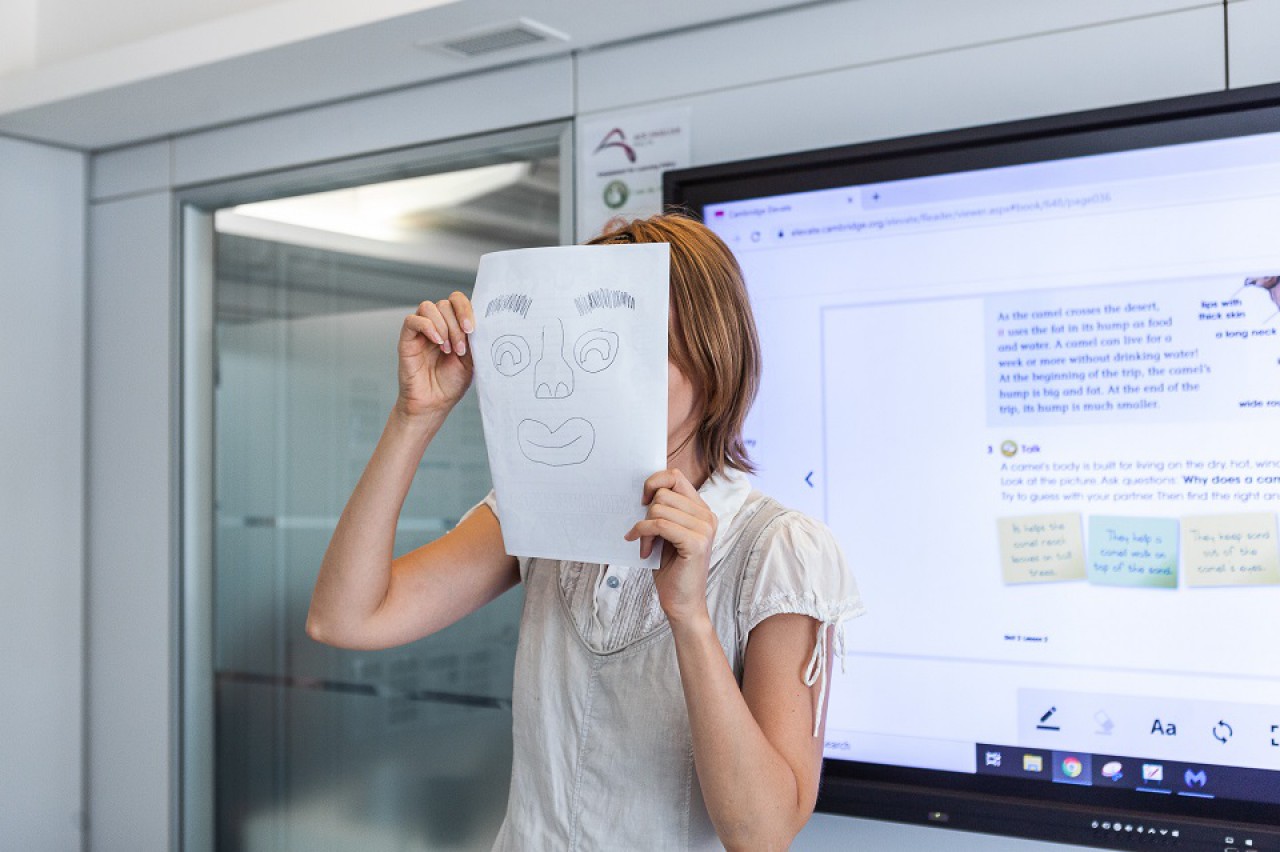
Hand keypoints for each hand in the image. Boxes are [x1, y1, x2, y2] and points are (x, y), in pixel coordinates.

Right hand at [396, 292, 475, 418]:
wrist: (434, 403)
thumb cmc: (451, 383)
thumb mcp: (471, 359)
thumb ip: (474, 338)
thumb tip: (481, 320)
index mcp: (453, 326)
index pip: (457, 301)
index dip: (466, 309)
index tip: (472, 329)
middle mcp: (437, 324)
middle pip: (445, 304)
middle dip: (456, 325)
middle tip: (460, 349)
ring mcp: (421, 331)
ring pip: (428, 307)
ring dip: (443, 326)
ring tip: (448, 349)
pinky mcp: (407, 339)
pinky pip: (412, 320)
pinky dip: (427, 327)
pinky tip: (437, 342)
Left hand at [624, 469, 716, 625]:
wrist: (682, 603)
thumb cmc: (671, 569)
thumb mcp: (666, 533)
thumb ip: (663, 510)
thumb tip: (642, 490)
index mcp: (702, 511)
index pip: (675, 477)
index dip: (654, 482)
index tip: (642, 501)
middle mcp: (707, 516)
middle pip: (664, 492)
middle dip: (646, 511)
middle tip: (643, 533)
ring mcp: (704, 529)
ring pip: (659, 508)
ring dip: (643, 527)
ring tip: (645, 546)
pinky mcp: (696, 543)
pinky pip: (659, 525)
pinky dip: (644, 534)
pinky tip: (643, 549)